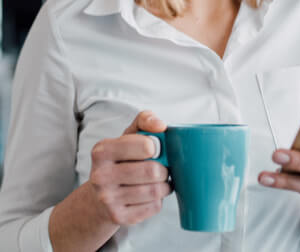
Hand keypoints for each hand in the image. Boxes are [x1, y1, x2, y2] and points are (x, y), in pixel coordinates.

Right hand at [89, 111, 171, 225]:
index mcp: (102, 151)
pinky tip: (149, 194)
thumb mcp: (127, 135)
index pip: (145, 146)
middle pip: (152, 170)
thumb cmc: (120, 160)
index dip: (157, 147)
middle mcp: (101, 175)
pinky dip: (158, 200)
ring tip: (158, 180)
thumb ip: (144, 121)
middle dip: (163, 168)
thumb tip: (161, 126)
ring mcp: (108, 199)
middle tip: (160, 167)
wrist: (98, 197)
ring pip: (155, 191)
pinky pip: (153, 207)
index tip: (155, 149)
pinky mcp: (119, 217)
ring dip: (163, 184)